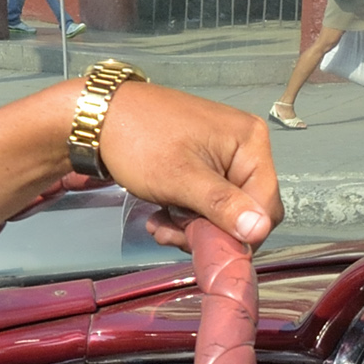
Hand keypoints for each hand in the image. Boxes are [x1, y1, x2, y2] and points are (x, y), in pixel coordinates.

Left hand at [87, 78, 279, 247]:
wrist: (97, 117)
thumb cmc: (139, 140)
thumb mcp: (181, 178)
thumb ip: (222, 206)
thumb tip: (259, 231)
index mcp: (249, 142)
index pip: (265, 206)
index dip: (239, 233)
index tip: (203, 246)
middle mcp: (243, 147)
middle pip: (244, 210)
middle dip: (210, 231)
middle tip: (173, 235)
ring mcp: (221, 155)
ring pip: (222, 211)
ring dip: (191, 226)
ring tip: (160, 224)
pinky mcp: (202, 163)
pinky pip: (206, 200)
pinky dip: (185, 214)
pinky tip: (159, 215)